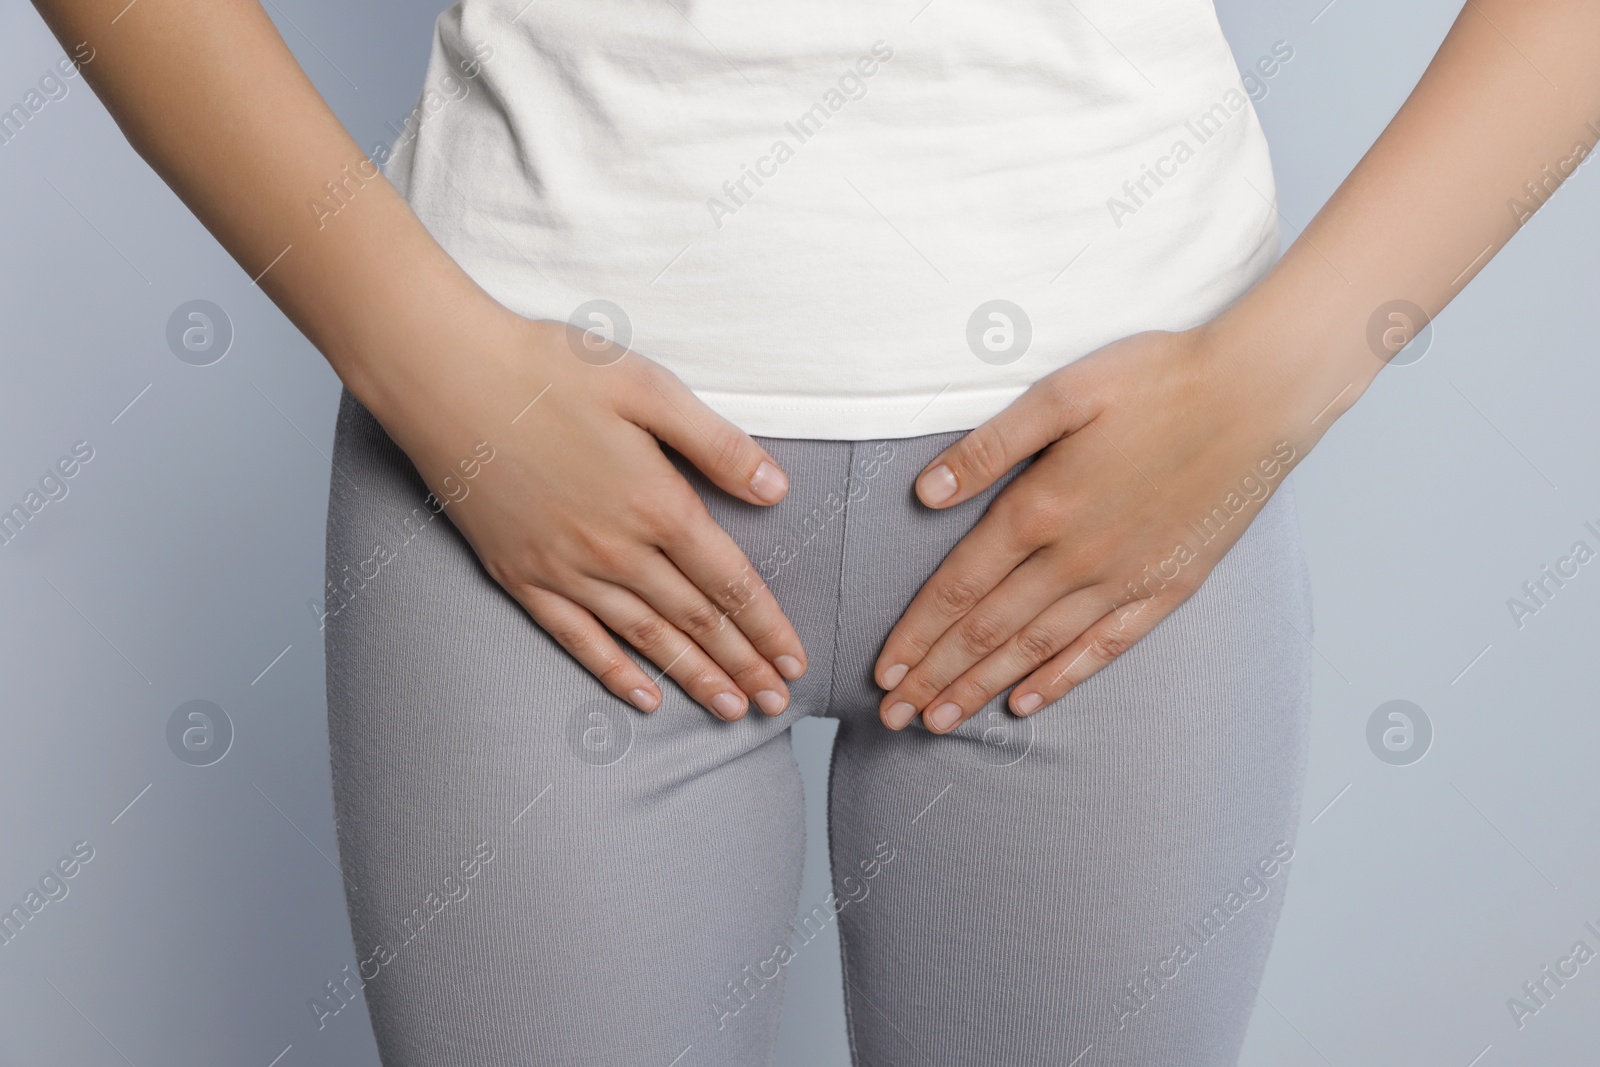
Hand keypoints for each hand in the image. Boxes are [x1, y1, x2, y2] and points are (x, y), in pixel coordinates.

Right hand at [380, 314, 806, 720]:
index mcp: (657, 503)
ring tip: (733, 710)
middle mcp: (616, 550)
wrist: (444, 378)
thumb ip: (716, 444)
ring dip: (694, 677)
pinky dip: (614, 673)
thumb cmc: (549, 369)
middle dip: (745, 665)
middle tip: (780, 702)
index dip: (767, 625)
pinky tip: (645, 698)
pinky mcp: (520, 576)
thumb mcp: (648, 387)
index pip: (730, 582)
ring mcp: (564, 569)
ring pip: (645, 639)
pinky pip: (577, 639)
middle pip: (696, 620)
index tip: (795, 658)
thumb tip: (776, 491)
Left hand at [874, 326, 1313, 732]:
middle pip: (987, 632)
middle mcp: (1077, 557)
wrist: (1260, 394)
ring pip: (1037, 649)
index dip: (915, 636)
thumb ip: (989, 447)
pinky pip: (1104, 648)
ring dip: (982, 689)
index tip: (882, 673)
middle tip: (893, 718)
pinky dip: (1060, 680)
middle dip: (934, 679)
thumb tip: (925, 492)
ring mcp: (1125, 579)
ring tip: (940, 724)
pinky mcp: (1169, 587)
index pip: (959, 589)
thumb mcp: (1061, 393)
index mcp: (1040, 508)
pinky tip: (1026, 703)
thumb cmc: (1157, 380)